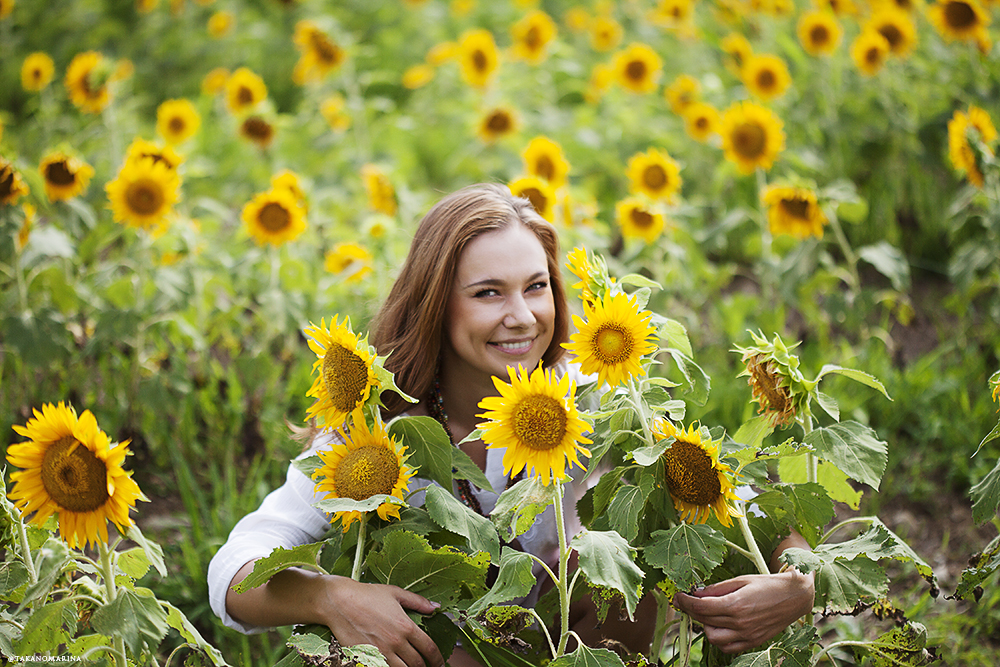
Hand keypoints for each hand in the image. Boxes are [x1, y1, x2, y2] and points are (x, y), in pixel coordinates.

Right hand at [322, 577, 444, 666]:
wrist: (339, 602)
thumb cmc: (366, 595)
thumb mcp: (395, 593)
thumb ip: (417, 602)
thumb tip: (435, 608)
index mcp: (406, 626)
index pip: (429, 648)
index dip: (437, 658)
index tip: (439, 662)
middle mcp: (395, 642)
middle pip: (417, 663)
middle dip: (425, 666)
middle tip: (427, 666)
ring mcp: (381, 652)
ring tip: (411, 666)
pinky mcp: (367, 658)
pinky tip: (394, 665)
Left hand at [673, 570, 814, 653]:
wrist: (794, 597)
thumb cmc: (768, 584)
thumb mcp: (741, 580)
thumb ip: (717, 589)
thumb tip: (696, 592)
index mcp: (736, 604)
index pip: (701, 607)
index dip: (685, 602)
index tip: (677, 596)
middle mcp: (740, 623)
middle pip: (704, 620)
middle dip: (692, 610)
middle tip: (688, 601)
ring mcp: (747, 635)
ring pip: (713, 638)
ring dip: (704, 626)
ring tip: (706, 613)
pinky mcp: (753, 642)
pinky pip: (728, 647)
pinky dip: (719, 638)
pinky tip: (718, 626)